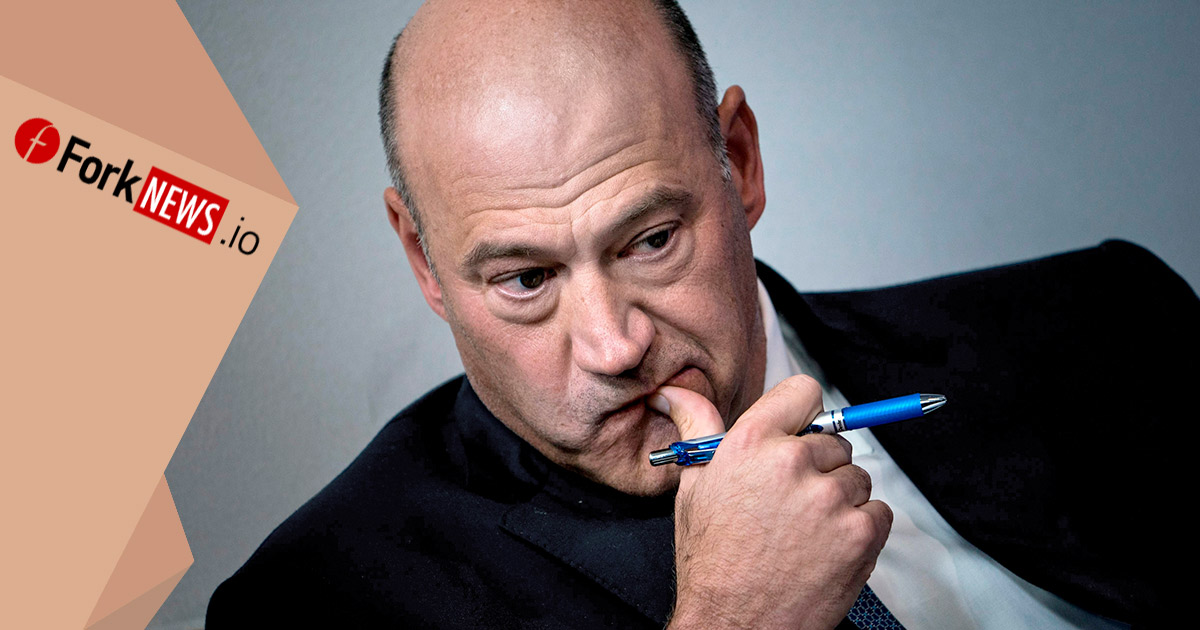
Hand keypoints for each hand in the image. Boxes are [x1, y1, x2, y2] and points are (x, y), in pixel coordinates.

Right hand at [658, 375, 892, 629]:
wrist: (735, 624)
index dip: (802, 415)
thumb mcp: (694, 486)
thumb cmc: (713, 560)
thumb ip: (698, 429)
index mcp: (750, 442)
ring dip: (840, 499)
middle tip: (790, 504)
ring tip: (805, 531)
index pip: (803, 392)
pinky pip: (878, 511)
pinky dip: (860, 528)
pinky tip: (825, 547)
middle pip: (833, 441)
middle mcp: (792, 461)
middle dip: (818, 468)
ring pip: (857, 478)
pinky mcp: (861, 531)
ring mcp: (831, 496)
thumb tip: (677, 392)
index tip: (799, 435)